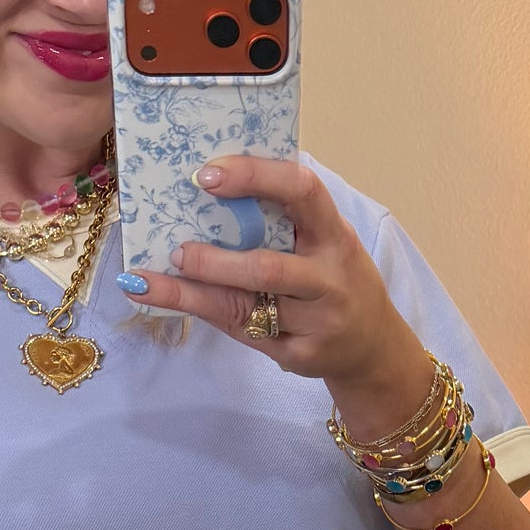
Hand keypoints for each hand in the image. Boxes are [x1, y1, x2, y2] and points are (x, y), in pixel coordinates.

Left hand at [118, 156, 432, 428]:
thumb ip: (287, 219)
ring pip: (249, 306)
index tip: (207, 175)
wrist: (373, 349)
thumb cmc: (335, 280)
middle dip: (217, 260)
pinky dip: (202, 313)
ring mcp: (318, 321)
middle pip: (268, 267)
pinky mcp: (301, 355)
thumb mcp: (326, 242)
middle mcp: (331, 278)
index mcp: (335, 235)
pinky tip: (164, 299)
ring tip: (157, 276)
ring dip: (197, 290)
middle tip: (177, 249)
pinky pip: (245, 333)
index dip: (255, 176)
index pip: (301, 191)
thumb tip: (213, 184)